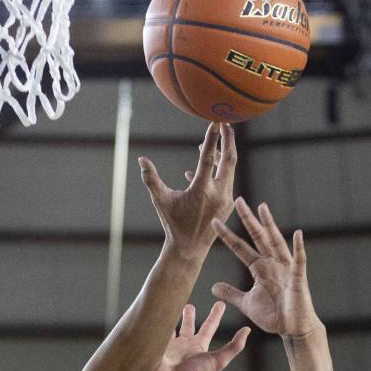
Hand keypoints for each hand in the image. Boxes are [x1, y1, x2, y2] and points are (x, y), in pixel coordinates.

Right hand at [139, 123, 236, 258]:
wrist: (189, 248)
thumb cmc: (173, 223)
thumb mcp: (161, 200)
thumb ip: (151, 179)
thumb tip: (141, 160)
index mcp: (202, 191)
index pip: (209, 158)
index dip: (212, 138)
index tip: (215, 122)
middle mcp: (218, 194)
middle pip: (229, 160)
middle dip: (229, 139)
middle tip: (226, 123)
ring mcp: (226, 200)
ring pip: (229, 170)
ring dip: (222, 154)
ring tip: (215, 141)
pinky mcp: (228, 204)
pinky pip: (225, 181)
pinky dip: (217, 171)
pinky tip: (202, 167)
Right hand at [148, 302, 248, 370]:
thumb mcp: (219, 360)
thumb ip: (233, 346)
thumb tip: (248, 330)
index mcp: (199, 347)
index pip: (209, 326)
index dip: (215, 315)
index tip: (220, 303)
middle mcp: (184, 346)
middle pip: (188, 325)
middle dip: (189, 314)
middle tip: (188, 304)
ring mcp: (169, 346)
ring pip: (170, 327)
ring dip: (170, 318)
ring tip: (169, 307)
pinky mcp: (156, 346)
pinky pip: (157, 331)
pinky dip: (156, 324)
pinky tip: (154, 314)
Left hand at [212, 198, 321, 338]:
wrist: (292, 328)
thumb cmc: (274, 314)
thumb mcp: (246, 303)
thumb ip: (231, 293)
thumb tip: (213, 287)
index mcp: (259, 268)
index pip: (240, 247)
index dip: (228, 235)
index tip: (214, 222)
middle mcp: (272, 263)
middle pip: (257, 237)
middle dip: (248, 220)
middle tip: (239, 201)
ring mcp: (285, 268)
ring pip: (275, 242)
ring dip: (269, 225)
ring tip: (263, 208)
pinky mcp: (298, 278)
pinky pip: (299, 260)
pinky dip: (299, 247)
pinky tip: (298, 234)